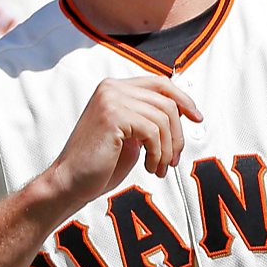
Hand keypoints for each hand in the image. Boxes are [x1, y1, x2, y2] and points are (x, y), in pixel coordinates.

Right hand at [34, 76, 203, 213]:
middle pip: (167, 102)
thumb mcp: (132, 134)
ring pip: (163, 118)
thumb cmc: (101, 162)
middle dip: (177, 134)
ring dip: (168, 148)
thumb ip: (149, 117)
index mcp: (115, 88)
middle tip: (174, 159)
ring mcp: (110, 99)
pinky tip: (150, 168)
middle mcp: (112, 87)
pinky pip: (153, 132)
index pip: (160, 83)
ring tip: (160, 167)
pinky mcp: (112, 115)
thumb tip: (183, 109)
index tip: (197, 118)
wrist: (70, 182)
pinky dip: (158, 154)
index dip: (183, 99)